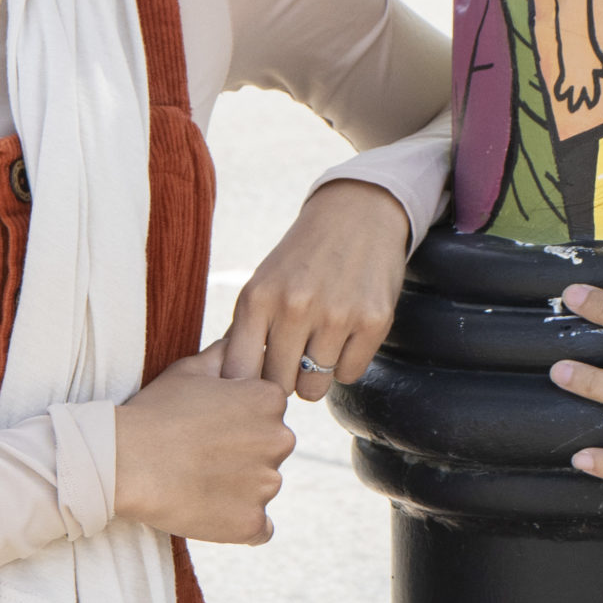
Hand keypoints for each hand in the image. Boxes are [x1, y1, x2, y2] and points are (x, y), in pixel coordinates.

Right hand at [112, 348, 292, 542]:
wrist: (123, 461)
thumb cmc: (155, 410)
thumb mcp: (192, 368)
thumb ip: (227, 352)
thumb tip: (244, 338)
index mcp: (271, 400)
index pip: (269, 413)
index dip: (238, 420)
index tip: (210, 427)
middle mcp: (280, 440)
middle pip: (270, 449)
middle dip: (245, 453)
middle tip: (202, 456)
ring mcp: (266, 485)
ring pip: (263, 487)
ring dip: (240, 488)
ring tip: (198, 483)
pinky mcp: (250, 523)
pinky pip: (258, 529)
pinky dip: (240, 524)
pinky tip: (211, 512)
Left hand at [218, 179, 411, 400]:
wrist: (358, 213)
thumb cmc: (302, 258)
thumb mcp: (262, 283)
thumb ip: (243, 331)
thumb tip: (228, 384)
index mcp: (257, 298)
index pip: (239, 374)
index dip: (247, 383)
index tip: (258, 374)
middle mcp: (294, 306)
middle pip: (278, 386)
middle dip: (285, 378)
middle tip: (295, 356)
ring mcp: (336, 315)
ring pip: (314, 389)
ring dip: (317, 374)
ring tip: (320, 343)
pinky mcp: (374, 321)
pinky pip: (350, 375)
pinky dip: (347, 363)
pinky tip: (347, 334)